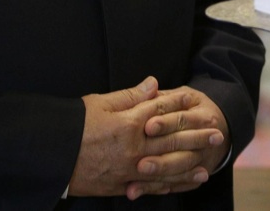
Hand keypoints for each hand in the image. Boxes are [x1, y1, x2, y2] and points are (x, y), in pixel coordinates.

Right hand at [68, 77, 220, 197]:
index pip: (162, 111)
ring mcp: (130, 169)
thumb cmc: (74, 126)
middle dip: (196, 136)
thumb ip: (130, 96)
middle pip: (172, 140)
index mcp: (130, 123)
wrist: (52, 157)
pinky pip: (153, 187)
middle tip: (217, 133)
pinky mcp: (122, 185)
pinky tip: (184, 183)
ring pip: (168, 167)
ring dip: (190, 165)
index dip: (180, 104)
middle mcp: (135, 147)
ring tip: (209, 164)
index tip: (196, 100)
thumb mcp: (100, 103)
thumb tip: (153, 83)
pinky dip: (171, 185)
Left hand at [127, 86, 228, 199]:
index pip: (183, 119)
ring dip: (159, 177)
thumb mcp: (184, 96)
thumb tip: (149, 86)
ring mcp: (203, 160)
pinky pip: (177, 185)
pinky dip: (158, 189)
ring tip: (136, 180)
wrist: (220, 129)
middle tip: (140, 164)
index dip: (166, 123)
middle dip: (162, 159)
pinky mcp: (195, 176)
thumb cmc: (192, 108)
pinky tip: (139, 190)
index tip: (148, 127)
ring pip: (181, 171)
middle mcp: (207, 141)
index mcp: (203, 116)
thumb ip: (164, 97)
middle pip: (183, 150)